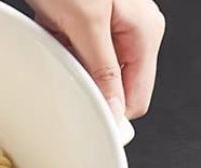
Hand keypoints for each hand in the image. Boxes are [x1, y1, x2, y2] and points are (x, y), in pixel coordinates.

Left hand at [25, 0, 164, 119]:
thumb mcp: (86, 24)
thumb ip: (103, 72)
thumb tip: (115, 113)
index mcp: (145, 32)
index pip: (136, 99)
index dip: (112, 110)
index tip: (89, 113)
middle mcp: (136, 30)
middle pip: (116, 86)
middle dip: (89, 80)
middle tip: (68, 56)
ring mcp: (116, 26)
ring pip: (96, 71)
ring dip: (73, 60)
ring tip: (60, 31)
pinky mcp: (95, 22)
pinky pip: (81, 52)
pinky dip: (64, 44)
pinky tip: (55, 25)